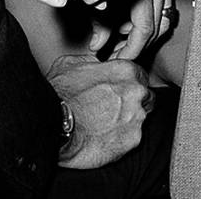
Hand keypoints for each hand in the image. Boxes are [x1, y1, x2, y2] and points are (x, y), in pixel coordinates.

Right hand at [47, 53, 152, 168]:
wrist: (55, 126)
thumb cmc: (61, 95)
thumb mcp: (72, 64)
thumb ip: (92, 61)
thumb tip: (95, 62)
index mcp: (125, 71)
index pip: (141, 75)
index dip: (130, 82)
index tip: (121, 89)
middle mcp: (136, 92)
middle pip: (146, 96)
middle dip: (134, 101)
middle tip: (113, 107)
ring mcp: (137, 117)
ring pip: (141, 117)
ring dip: (128, 120)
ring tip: (106, 123)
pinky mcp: (133, 140)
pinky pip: (133, 138)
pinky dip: (122, 138)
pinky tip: (105, 136)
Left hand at [88, 0, 174, 60]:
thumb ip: (98, 22)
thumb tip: (97, 46)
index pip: (143, 32)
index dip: (131, 51)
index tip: (117, 59)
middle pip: (157, 29)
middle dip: (138, 46)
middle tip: (118, 54)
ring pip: (165, 20)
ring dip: (147, 34)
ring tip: (125, 38)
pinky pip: (167, 7)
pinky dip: (154, 18)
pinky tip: (135, 19)